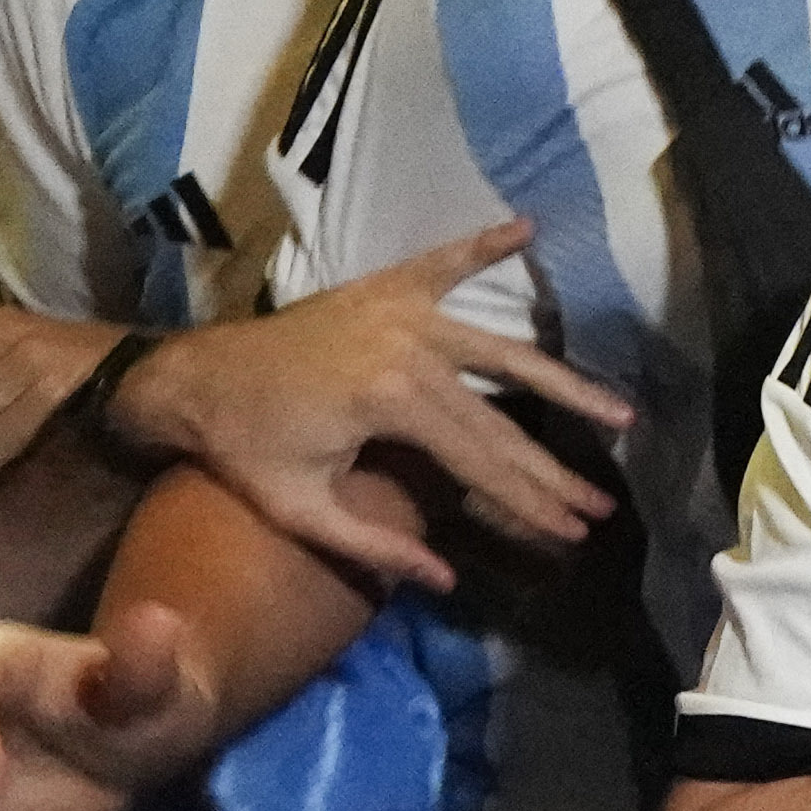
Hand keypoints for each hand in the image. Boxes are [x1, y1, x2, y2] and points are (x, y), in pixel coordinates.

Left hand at [100, 233, 612, 588]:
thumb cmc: (242, 449)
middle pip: (502, 419)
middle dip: (554, 469)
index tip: (572, 533)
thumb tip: (446, 580)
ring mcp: (403, 310)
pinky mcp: (386, 287)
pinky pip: (446, 261)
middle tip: (603, 504)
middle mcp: (412, 347)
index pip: (480, 463)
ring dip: (562, 382)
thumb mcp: (300, 509)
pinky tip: (529, 230)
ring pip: (501, 351)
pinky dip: (486, 244)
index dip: (529, 503)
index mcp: (393, 402)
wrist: (192, 377)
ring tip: (618, 410)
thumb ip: (374, 545)